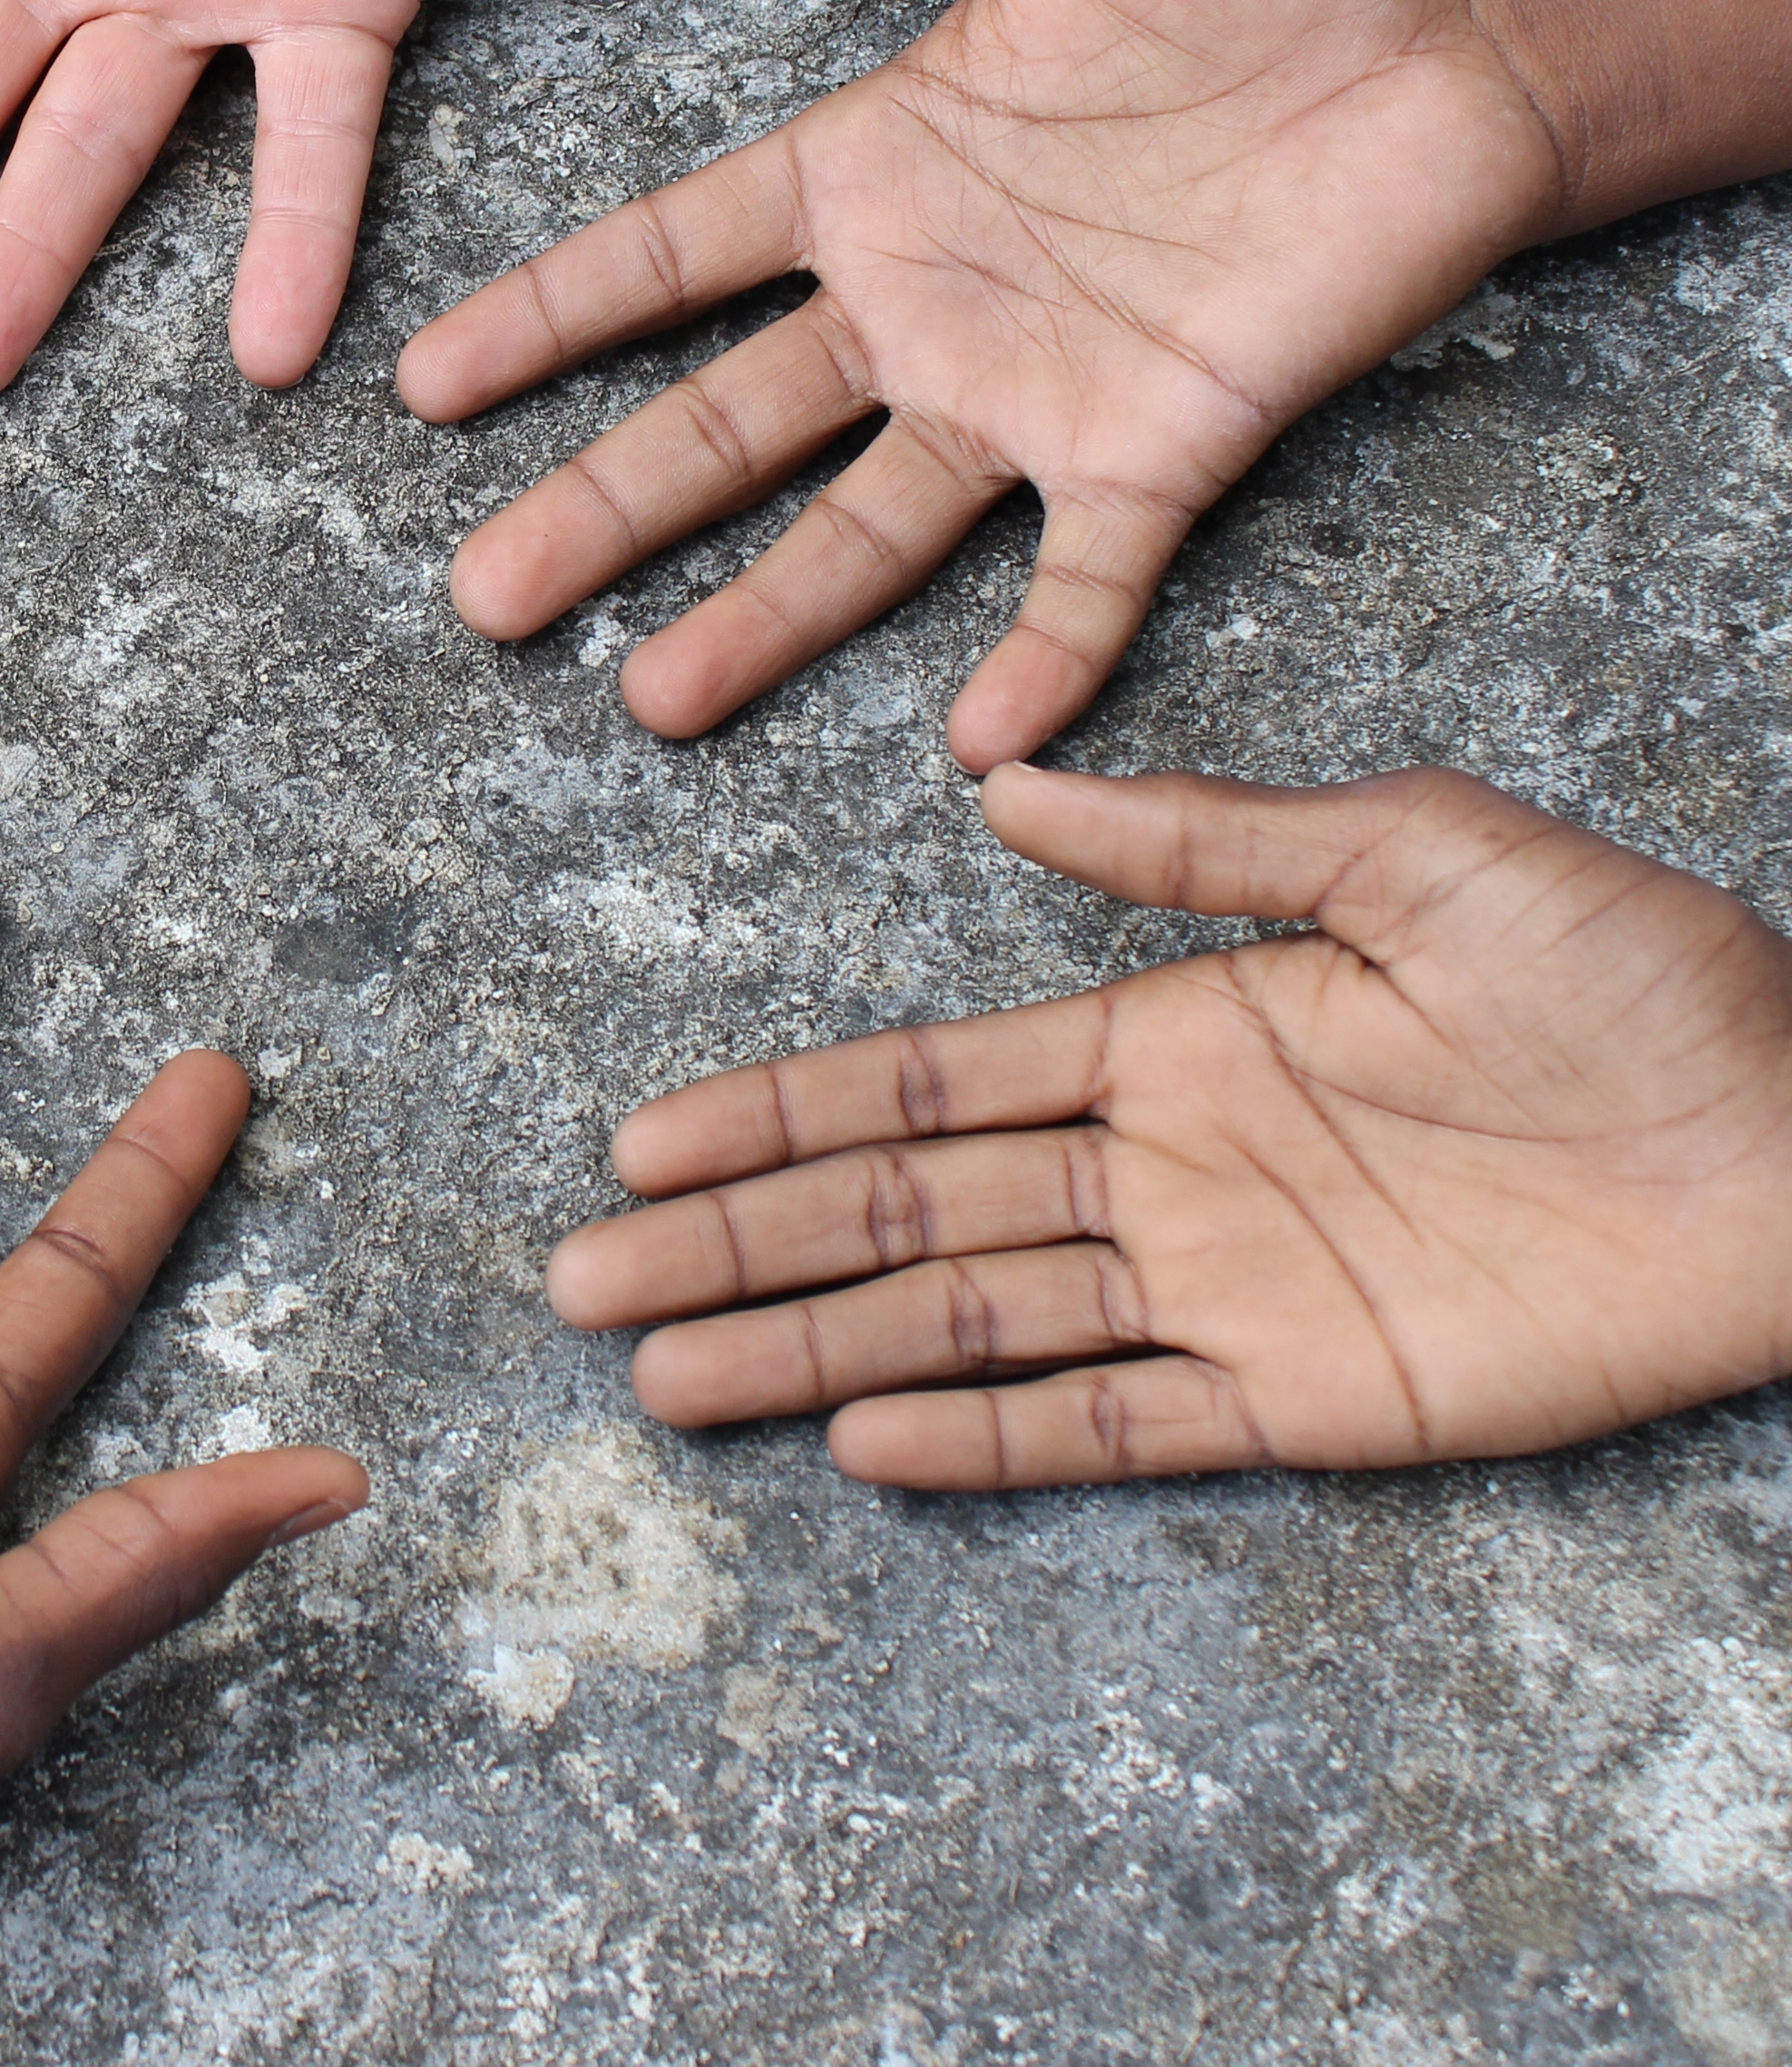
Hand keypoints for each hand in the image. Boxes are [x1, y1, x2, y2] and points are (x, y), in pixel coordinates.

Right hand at [405, 0, 1568, 770]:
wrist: (1459, 38)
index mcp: (874, 173)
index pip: (670, 259)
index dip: (548, 319)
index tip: (424, 389)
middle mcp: (924, 306)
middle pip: (723, 429)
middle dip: (602, 514)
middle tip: (486, 602)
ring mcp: (1034, 393)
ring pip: (864, 529)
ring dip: (761, 618)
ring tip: (652, 704)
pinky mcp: (1166, 448)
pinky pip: (1089, 575)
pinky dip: (1042, 658)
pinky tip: (978, 743)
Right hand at [545, 764, 1791, 1487]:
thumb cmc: (1646, 980)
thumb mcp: (1417, 853)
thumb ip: (1208, 837)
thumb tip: (1008, 795)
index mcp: (1175, 1038)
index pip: (929, 1082)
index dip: (782, 1109)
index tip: (645, 1136)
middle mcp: (1168, 1172)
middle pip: (905, 1212)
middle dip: (742, 1245)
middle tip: (591, 1281)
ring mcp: (1226, 1292)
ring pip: (970, 1323)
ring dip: (815, 1347)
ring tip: (672, 1378)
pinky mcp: (1311, 1403)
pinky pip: (1118, 1426)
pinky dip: (990, 1439)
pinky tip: (867, 1442)